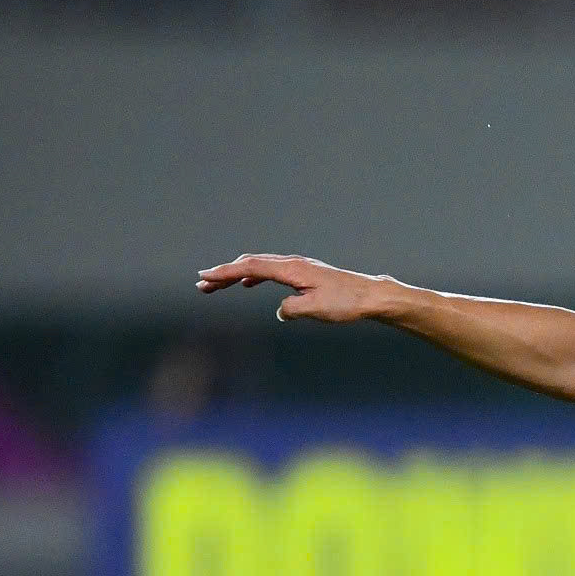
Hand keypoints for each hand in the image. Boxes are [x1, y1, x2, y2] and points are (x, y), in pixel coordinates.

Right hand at [195, 254, 399, 322]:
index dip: (225, 273)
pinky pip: (272, 271)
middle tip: (202, 285)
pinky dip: (255, 275)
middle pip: (250, 264)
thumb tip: (280, 311)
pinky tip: (249, 284)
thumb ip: (292, 310)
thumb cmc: (347, 303)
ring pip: (260, 266)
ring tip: (217, 285)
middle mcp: (293, 264)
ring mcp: (299, 267)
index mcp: (292, 270)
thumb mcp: (316, 310)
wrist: (371, 296)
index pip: (251, 267)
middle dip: (225, 273)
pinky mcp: (305, 274)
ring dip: (237, 274)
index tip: (205, 278)